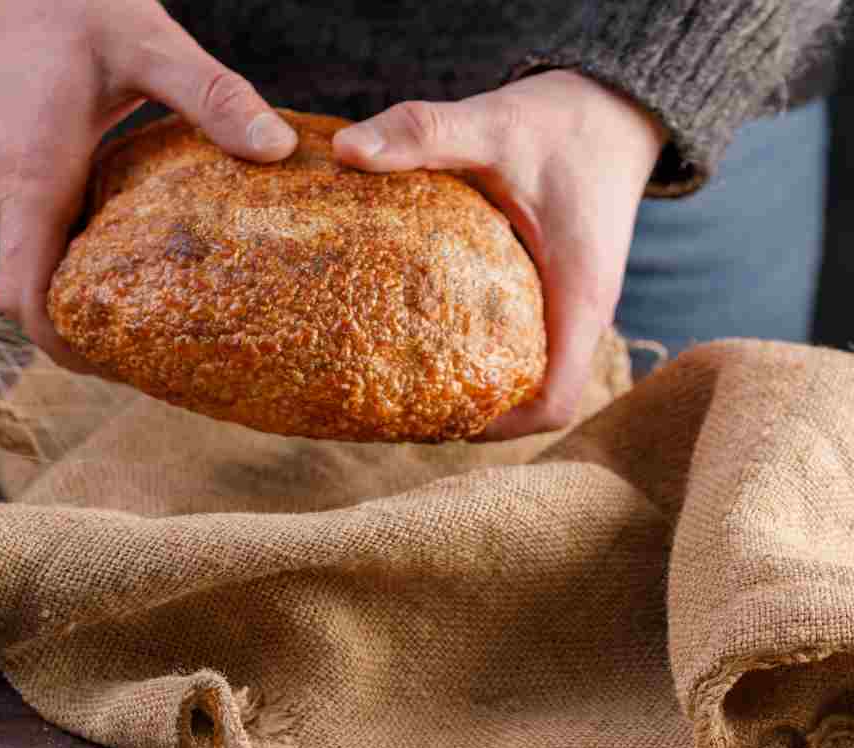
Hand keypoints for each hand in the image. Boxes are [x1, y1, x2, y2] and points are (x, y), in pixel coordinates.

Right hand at [0, 0, 296, 369]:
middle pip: (33, 294)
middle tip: (160, 349)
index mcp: (30, 181)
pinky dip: (79, 253)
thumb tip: (276, 149)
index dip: (66, 344)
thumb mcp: (148, 43)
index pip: (25, 298)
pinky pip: (39, 230)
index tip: (121, 367)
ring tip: (157, 306)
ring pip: (36, 263)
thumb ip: (213, 97)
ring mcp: (2, 181)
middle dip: (86, 331)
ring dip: (85, 292)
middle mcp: (4, 192)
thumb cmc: (68, 1)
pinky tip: (135, 244)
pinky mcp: (11, 165)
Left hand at [332, 69, 666, 438]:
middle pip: (527, 399)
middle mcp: (575, 313)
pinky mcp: (546, 287)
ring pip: (520, 371)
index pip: (553, 402)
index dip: (498, 426)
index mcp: (577, 297)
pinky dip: (470, 344)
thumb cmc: (564, 120)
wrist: (614, 105)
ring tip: (391, 373)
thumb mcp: (492, 122)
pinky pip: (514, 336)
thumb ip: (426, 131)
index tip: (436, 418)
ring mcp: (562, 304)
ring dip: (465, 381)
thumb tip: (348, 150)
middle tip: (391, 403)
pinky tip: (412, 325)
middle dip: (465, 412)